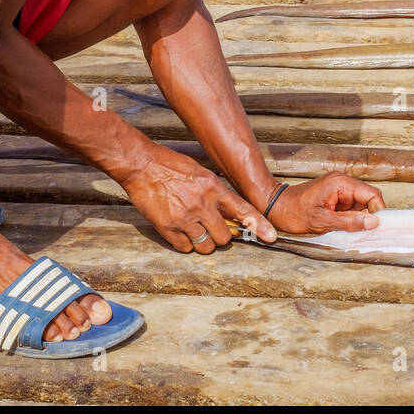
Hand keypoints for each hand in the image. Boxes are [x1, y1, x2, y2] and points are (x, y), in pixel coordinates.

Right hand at [117, 145, 275, 253]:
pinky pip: (185, 248)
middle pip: (225, 237)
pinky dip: (186, 245)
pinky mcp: (168, 227)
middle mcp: (202, 204)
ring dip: (204, 243)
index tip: (271, 237)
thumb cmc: (171, 165)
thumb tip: (227, 211)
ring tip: (197, 232)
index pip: (243, 210)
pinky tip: (182, 233)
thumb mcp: (201, 173)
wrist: (142, 165)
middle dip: (222, 236)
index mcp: (213, 188)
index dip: (259, 226)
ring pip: (206, 246)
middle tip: (214, 230)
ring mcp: (185, 218)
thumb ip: (215, 192)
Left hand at [267, 172, 384, 235]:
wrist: (276, 207)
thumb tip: (373, 223)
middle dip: (366, 215)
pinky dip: (349, 216)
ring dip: (356, 217)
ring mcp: (338, 187)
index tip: (375, 227)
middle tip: (358, 230)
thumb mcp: (322, 221)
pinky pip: (350, 205)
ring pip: (360, 203)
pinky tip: (338, 223)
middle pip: (368, 198)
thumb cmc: (293, 212)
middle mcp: (341, 181)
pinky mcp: (334, 194)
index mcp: (340, 183)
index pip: (372, 194)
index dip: (377, 211)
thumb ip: (349, 222)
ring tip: (342, 226)